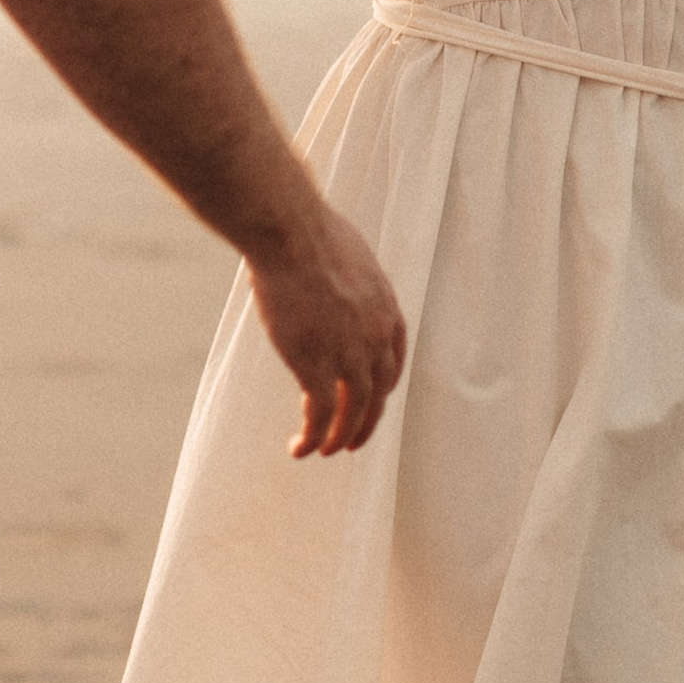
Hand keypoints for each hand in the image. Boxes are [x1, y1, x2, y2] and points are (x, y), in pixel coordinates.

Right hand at [247, 198, 406, 460]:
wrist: (290, 232)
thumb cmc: (310, 231)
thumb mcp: (350, 255)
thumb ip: (352, 279)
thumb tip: (336, 274)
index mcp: (386, 310)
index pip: (393, 362)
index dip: (381, 388)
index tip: (370, 401)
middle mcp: (375, 338)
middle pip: (377, 394)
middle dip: (365, 422)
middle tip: (350, 441)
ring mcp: (348, 355)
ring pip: (350, 412)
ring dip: (339, 438)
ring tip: (324, 451)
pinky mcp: (315, 365)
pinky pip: (319, 416)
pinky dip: (311, 437)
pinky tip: (299, 448)